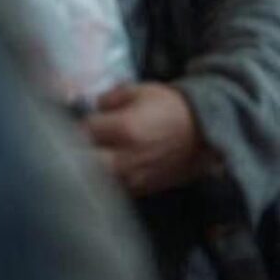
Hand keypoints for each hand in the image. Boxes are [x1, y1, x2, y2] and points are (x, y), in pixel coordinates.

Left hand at [84, 81, 206, 196]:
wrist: (203, 133)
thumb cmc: (172, 108)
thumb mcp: (140, 90)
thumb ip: (110, 97)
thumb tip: (92, 107)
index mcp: (125, 129)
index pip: (83, 130)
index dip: (77, 123)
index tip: (77, 119)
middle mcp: (126, 158)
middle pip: (82, 161)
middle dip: (76, 150)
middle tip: (76, 140)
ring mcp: (132, 177)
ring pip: (95, 178)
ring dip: (88, 167)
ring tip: (91, 154)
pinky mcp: (140, 189)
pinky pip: (112, 187)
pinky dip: (105, 177)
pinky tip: (107, 166)